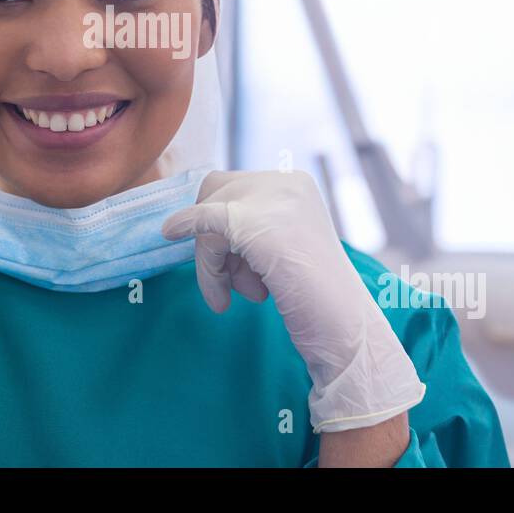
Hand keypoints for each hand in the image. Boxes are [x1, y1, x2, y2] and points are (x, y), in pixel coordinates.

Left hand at [161, 170, 424, 431]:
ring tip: (250, 295)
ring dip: (215, 260)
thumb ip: (249, 225)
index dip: (219, 224)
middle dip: (214, 237)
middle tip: (234, 283)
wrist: (343, 330)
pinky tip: (169, 232)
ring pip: (210, 215)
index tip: (233, 264)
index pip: (233, 186)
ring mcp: (273, 200)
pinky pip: (205, 220)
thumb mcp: (280, 246)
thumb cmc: (313, 297)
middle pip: (216, 192)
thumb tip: (192, 218)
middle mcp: (287, 182)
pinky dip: (187, 227)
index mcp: (296, 183)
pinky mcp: (256, 225)